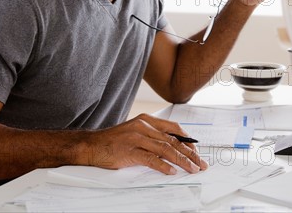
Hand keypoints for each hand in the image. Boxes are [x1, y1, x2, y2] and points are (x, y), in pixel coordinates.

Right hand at [77, 113, 208, 174]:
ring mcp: (137, 138)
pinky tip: (171, 171)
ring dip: (182, 160)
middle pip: (173, 140)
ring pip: (166, 149)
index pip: (174, 128)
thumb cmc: (113, 141)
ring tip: (191, 169)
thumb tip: (171, 147)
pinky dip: (163, 166)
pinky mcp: (130, 151)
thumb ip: (152, 136)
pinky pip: (151, 158)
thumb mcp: (135, 132)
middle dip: (190, 153)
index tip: (197, 151)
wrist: (92, 145)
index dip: (188, 141)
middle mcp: (143, 126)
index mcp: (146, 120)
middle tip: (200, 163)